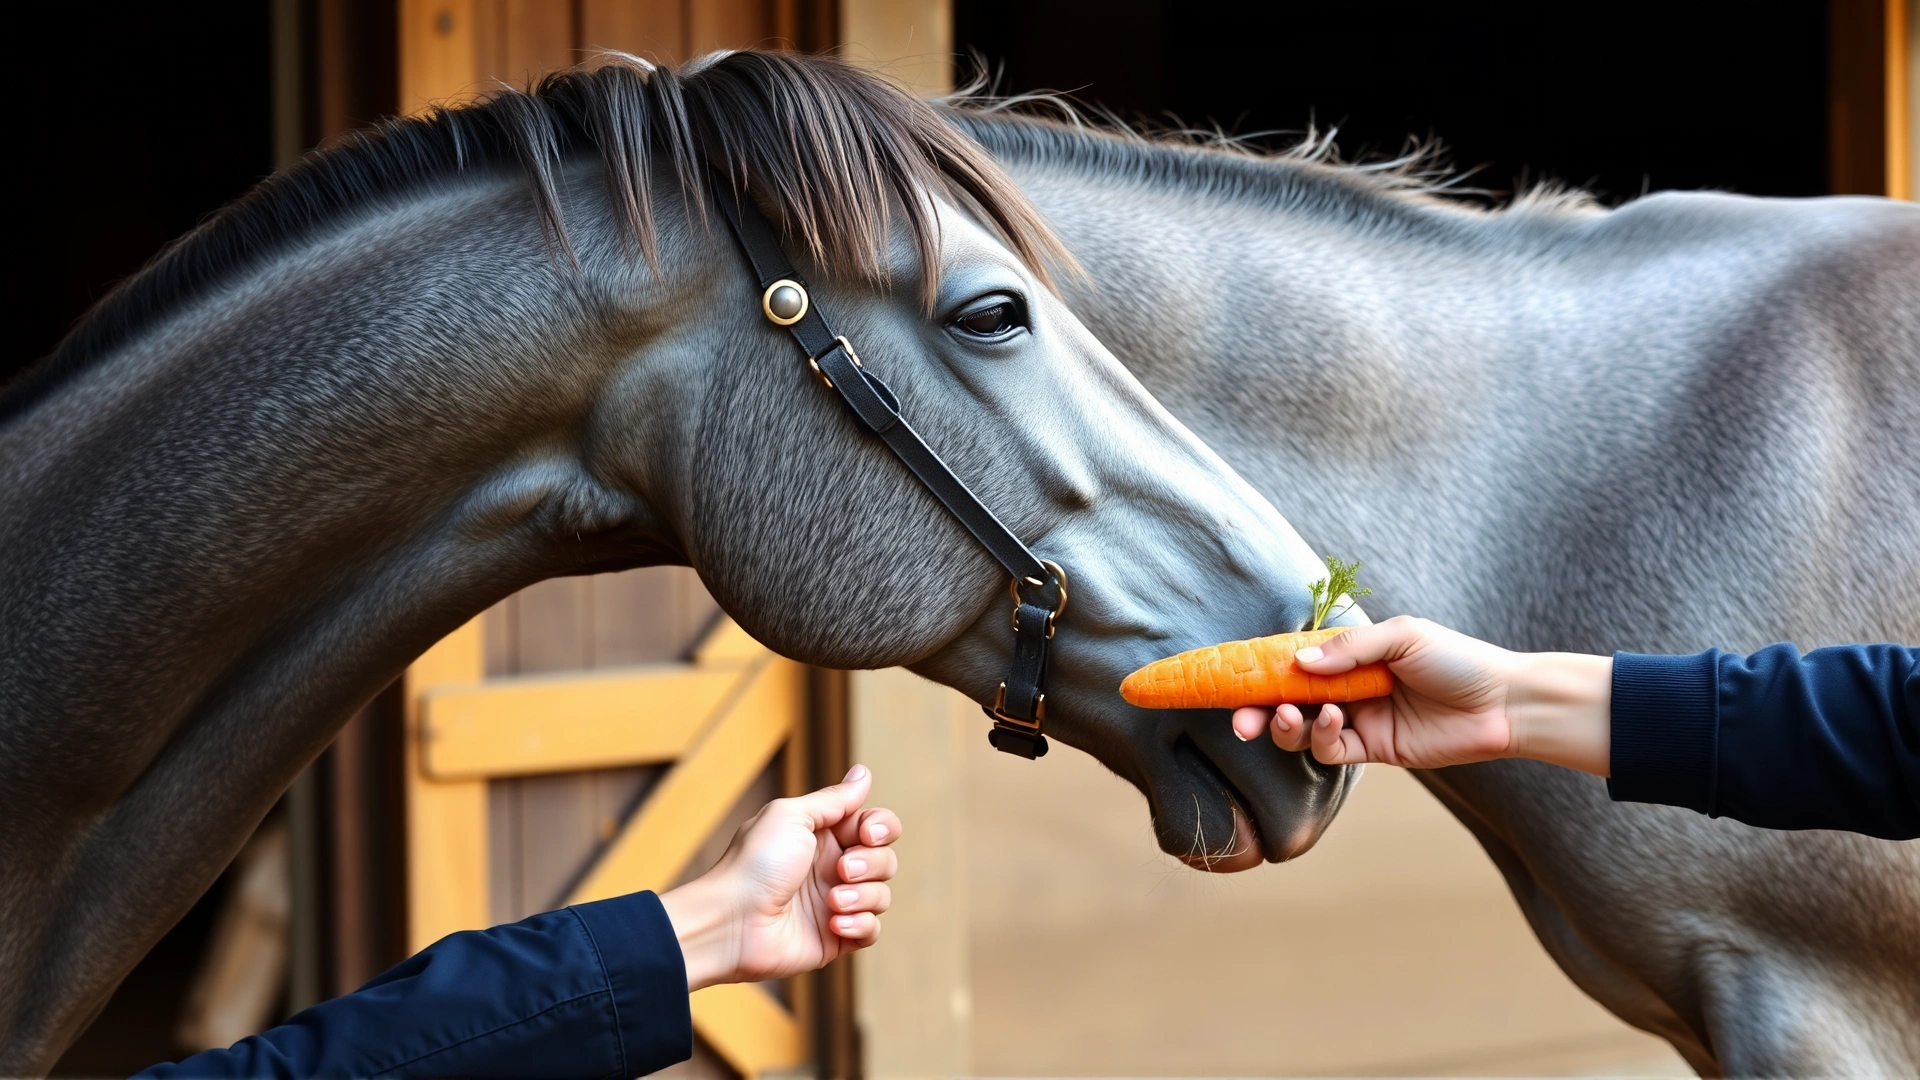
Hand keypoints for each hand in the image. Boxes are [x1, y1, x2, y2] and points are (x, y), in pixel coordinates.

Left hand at [659, 764, 898, 990]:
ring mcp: (835, 904)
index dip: (881, 827)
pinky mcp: (835, 937)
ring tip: (832, 902)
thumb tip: (863, 773)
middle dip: (870, 864)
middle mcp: (832, 868)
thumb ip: (834, 800)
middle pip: (885, 859)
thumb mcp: (791, 817)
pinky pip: (871, 930)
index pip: (876, 825)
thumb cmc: (754, 864)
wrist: (730, 922)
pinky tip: (833, 923)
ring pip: (882, 895)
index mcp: (823, 836)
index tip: (866, 834)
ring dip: (863, 896)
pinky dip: (860, 925)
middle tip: (840, 870)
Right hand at [1228, 616, 1612, 773]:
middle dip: (1256, 712)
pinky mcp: (1373, 751)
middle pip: (1286, 700)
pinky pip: (1331, 752)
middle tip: (1239, 721)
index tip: (1227, 678)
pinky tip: (1332, 722)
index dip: (1258, 670)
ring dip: (1288, 726)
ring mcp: (1357, 720)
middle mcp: (1346, 688)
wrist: (1503, 703)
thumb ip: (1348, 649)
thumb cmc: (1457, 658)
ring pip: (1302, 730)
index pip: (1292, 661)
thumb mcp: (1401, 637)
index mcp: (1349, 655)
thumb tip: (1295, 662)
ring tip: (1292, 716)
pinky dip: (1321, 739)